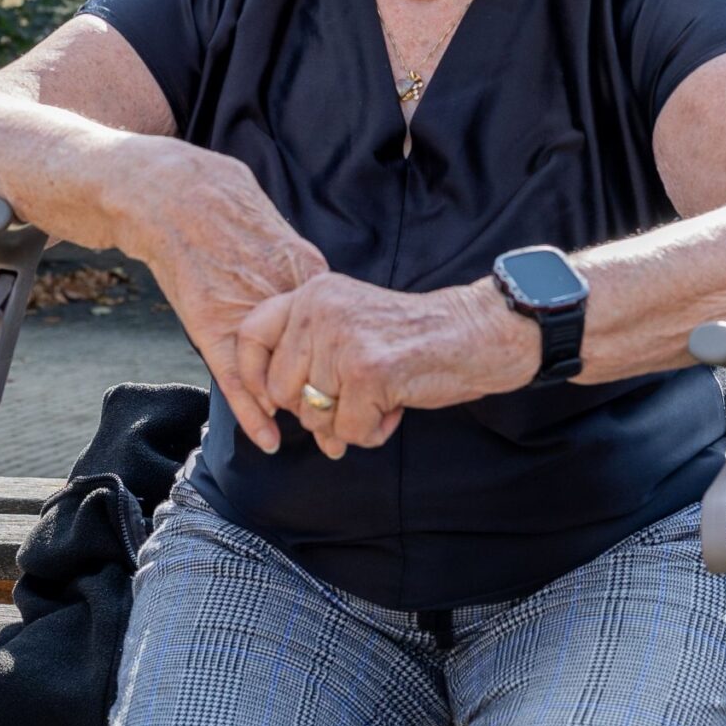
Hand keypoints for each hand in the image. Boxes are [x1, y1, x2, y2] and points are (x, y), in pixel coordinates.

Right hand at [124, 148, 327, 455]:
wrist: (171, 193)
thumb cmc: (220, 200)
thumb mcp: (274, 223)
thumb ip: (295, 257)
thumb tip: (314, 278)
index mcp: (305, 269)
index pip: (337, 327)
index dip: (346, 359)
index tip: (362, 383)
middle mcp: (281, 296)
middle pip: (318, 356)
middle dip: (333, 391)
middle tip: (349, 421)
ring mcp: (247, 314)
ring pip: (282, 374)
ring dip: (301, 409)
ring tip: (320, 435)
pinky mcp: (212, 328)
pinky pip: (237, 380)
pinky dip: (253, 412)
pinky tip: (268, 439)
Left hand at [237, 275, 520, 458]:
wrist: (475, 333)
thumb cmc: (413, 338)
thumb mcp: (350, 324)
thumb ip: (311, 357)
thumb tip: (279, 416)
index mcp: (312, 293)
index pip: (250, 335)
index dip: (253, 377)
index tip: (273, 401)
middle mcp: (319, 310)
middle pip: (281, 390)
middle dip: (315, 410)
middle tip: (356, 400)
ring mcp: (342, 340)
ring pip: (313, 416)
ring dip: (347, 422)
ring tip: (381, 398)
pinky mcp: (366, 372)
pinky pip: (348, 431)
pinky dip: (373, 432)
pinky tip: (396, 407)